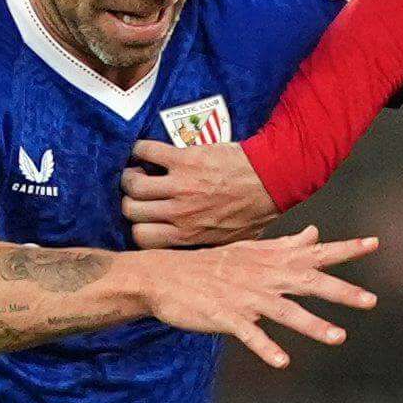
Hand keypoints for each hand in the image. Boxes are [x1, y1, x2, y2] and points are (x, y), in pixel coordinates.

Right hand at [121, 139, 277, 248]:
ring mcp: (180, 185)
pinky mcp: (185, 159)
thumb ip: (203, 245)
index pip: (141, 238)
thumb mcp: (228, 242)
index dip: (137, 227)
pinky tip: (145, 152)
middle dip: (130, 201)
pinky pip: (147, 151)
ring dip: (131, 176)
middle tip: (139, 193)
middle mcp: (180, 212)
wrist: (272, 180)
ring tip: (138, 172)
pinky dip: (140, 150)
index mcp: (188, 235)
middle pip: (131, 210)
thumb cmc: (254, 211)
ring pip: (134, 184)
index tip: (143, 219)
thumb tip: (190, 252)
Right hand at [130, 226, 377, 367]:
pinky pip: (250, 335)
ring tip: (338, 337)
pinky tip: (283, 362)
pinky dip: (266, 348)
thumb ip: (288, 245)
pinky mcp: (227, 317)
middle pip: (309, 283)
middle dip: (341, 292)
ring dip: (312, 325)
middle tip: (371, 301)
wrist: (165, 276)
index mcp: (274, 262)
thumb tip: (316, 233)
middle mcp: (265, 277)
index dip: (345, 249)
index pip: (316, 253)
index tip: (374, 244)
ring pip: (286, 312)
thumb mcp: (253, 250)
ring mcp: (246, 298)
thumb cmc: (213, 264)